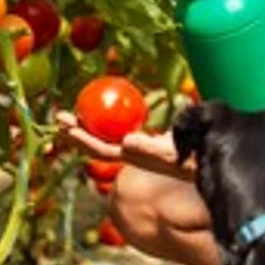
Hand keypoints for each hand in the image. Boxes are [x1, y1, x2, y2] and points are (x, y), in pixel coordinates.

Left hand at [54, 111, 193, 180]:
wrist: (205, 158)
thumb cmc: (189, 155)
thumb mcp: (170, 152)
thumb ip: (149, 148)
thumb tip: (126, 142)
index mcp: (133, 157)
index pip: (101, 150)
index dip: (83, 141)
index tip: (68, 130)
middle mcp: (130, 153)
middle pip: (96, 143)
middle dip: (76, 132)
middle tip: (59, 116)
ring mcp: (135, 146)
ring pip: (105, 136)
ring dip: (87, 125)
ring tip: (74, 111)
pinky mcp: (142, 139)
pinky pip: (118, 127)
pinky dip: (106, 119)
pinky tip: (103, 107)